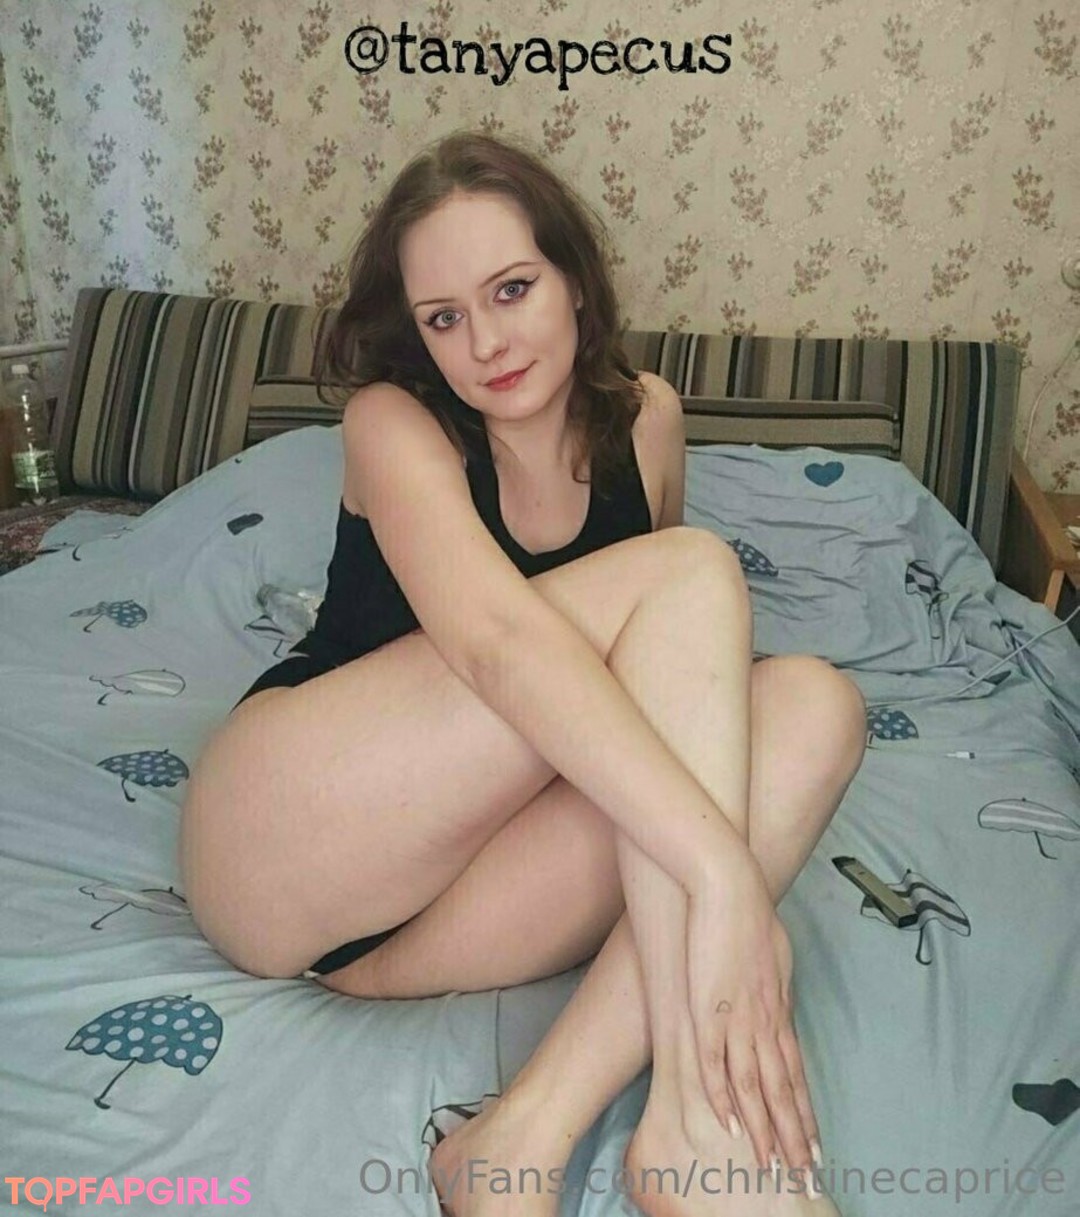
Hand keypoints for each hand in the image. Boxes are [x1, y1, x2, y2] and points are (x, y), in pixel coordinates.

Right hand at [685, 871, 820, 1179]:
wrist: (729, 888)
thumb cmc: (750, 915)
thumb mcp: (774, 956)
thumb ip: (775, 987)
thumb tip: (779, 1006)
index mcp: (779, 1010)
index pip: (796, 1074)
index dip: (805, 1113)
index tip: (816, 1147)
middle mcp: (765, 1020)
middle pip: (783, 1090)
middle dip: (794, 1136)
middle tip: (805, 1175)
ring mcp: (738, 1016)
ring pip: (756, 1085)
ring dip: (764, 1128)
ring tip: (772, 1165)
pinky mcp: (708, 1008)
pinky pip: (716, 1061)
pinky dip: (722, 1095)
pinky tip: (728, 1123)